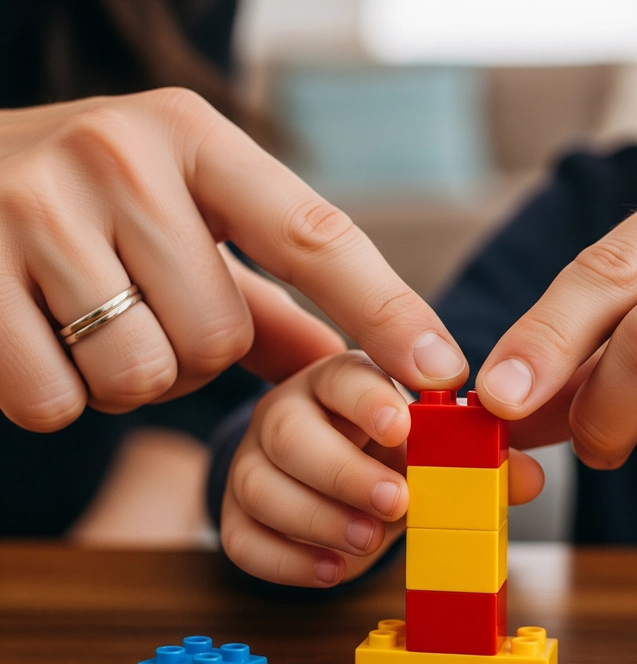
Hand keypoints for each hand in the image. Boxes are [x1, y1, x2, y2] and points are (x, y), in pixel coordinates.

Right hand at [0, 89, 465, 430]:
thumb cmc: (92, 212)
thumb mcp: (187, 225)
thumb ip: (271, 299)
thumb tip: (356, 364)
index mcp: (195, 138)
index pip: (317, 238)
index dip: (387, 311)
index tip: (443, 370)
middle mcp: (120, 155)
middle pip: (220, 337)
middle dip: (192, 355)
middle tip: (143, 311)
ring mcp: (37, 207)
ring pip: (145, 375)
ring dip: (129, 378)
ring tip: (89, 321)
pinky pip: (59, 399)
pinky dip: (59, 396)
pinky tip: (33, 339)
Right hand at [222, 351, 541, 586]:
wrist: (330, 476)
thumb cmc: (386, 454)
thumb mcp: (429, 449)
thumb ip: (475, 460)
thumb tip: (528, 478)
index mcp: (339, 382)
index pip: (341, 375)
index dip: (367, 400)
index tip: (402, 426)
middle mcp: (285, 413)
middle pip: (286, 429)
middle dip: (342, 470)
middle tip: (395, 504)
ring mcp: (253, 462)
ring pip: (255, 484)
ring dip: (316, 518)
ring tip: (367, 542)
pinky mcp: (237, 514)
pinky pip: (240, 538)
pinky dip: (286, 561)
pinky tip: (331, 570)